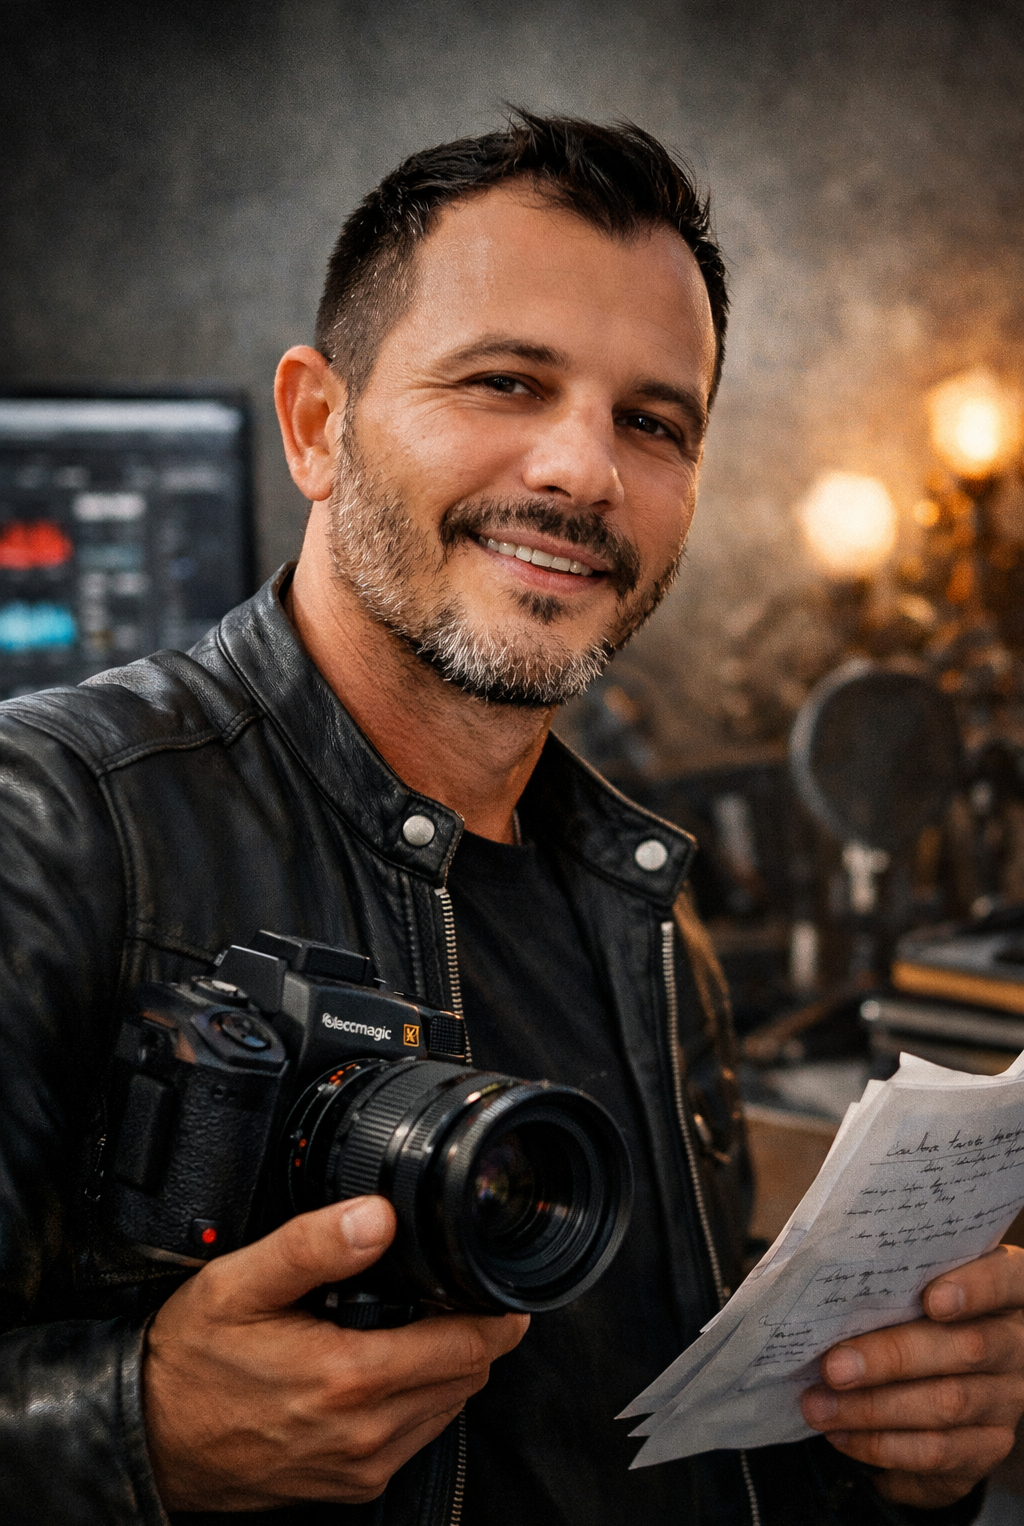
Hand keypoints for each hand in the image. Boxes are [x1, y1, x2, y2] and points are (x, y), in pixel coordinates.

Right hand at [143, 1196, 528, 1510]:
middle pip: (467, 1379)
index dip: (492, 1314)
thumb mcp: (241, 1283)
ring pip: (446, 1409)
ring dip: (444, 1368)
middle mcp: (364, 1433)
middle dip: (469, 1334)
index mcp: (349, 1379)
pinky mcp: (350, 1486)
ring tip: (408, 1327)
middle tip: (444, 1295)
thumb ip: (314, 1245)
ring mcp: (359, 1466)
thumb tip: (378, 1216)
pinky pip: (414, 1437)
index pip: (468, 1349)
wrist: (147, 1437)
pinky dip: (417, 1400)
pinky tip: (380, 1368)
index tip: (494, 1287)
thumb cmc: (189, 1360)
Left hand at [800, 1244, 1023, 1507]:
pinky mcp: (988, 1446)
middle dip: (892, 1358)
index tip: (932, 1299)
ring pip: (948, 1406)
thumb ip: (892, 1279)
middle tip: (834, 1366)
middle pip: (967, 1349)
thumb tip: (828, 1290)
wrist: (944, 1362)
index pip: (1004, 1279)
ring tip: (820, 1407)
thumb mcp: (914, 1280)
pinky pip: (940, 1456)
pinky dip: (885, 1448)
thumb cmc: (914, 1305)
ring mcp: (1007, 1399)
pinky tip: (843, 1436)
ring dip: (875, 1410)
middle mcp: (1016, 1345)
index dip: (974, 1288)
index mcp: (1008, 1290)